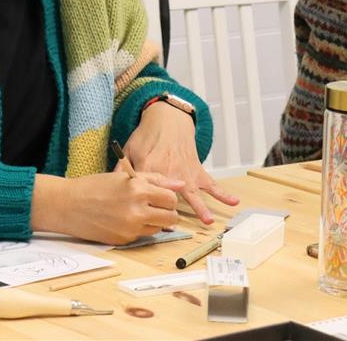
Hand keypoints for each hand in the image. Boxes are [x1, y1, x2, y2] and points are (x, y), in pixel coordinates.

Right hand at [31, 171, 184, 244]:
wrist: (69, 205)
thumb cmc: (95, 187)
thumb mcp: (124, 176)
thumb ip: (155, 180)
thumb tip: (180, 184)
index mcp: (138, 190)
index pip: (171, 198)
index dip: (168, 197)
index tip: (161, 196)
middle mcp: (137, 211)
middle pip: (171, 217)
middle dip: (167, 212)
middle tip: (156, 206)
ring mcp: (131, 228)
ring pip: (159, 228)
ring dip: (155, 221)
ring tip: (139, 211)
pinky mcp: (124, 240)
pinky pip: (143, 235)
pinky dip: (140, 228)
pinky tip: (125, 219)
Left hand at [116, 101, 238, 223]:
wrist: (167, 120)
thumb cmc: (147, 136)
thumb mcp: (130, 149)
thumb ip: (122, 168)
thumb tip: (113, 183)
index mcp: (151, 167)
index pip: (146, 191)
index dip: (142, 206)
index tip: (140, 220)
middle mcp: (170, 171)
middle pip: (171, 196)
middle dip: (170, 212)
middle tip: (171, 227)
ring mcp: (186, 171)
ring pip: (193, 193)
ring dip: (201, 207)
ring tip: (209, 221)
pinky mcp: (197, 170)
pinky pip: (211, 183)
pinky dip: (222, 192)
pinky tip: (233, 201)